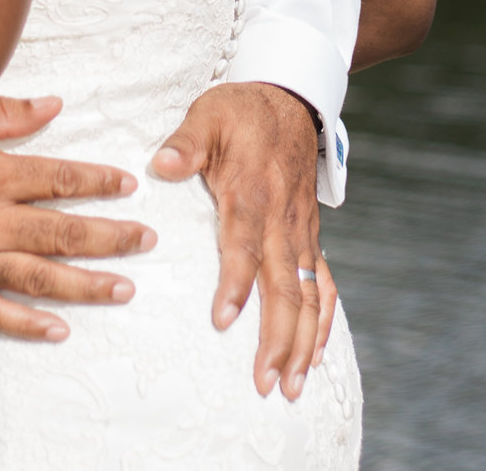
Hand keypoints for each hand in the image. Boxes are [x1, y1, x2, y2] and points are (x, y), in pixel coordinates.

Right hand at [0, 95, 156, 341]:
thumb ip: (6, 113)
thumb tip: (57, 106)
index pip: (60, 179)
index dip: (99, 182)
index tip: (128, 185)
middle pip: (63, 233)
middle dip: (111, 237)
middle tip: (147, 241)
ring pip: (39, 278)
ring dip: (85, 284)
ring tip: (124, 288)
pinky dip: (27, 324)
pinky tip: (59, 330)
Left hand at [152, 82, 332, 398]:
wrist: (291, 99)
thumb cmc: (240, 110)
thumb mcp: (208, 113)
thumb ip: (187, 143)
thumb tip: (163, 165)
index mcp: (253, 192)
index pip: (245, 245)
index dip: (236, 283)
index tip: (223, 321)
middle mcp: (283, 219)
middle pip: (283, 286)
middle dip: (277, 338)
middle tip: (265, 383)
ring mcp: (301, 231)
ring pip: (306, 295)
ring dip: (302, 343)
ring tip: (291, 387)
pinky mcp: (309, 236)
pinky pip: (322, 284)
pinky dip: (323, 322)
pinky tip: (316, 356)